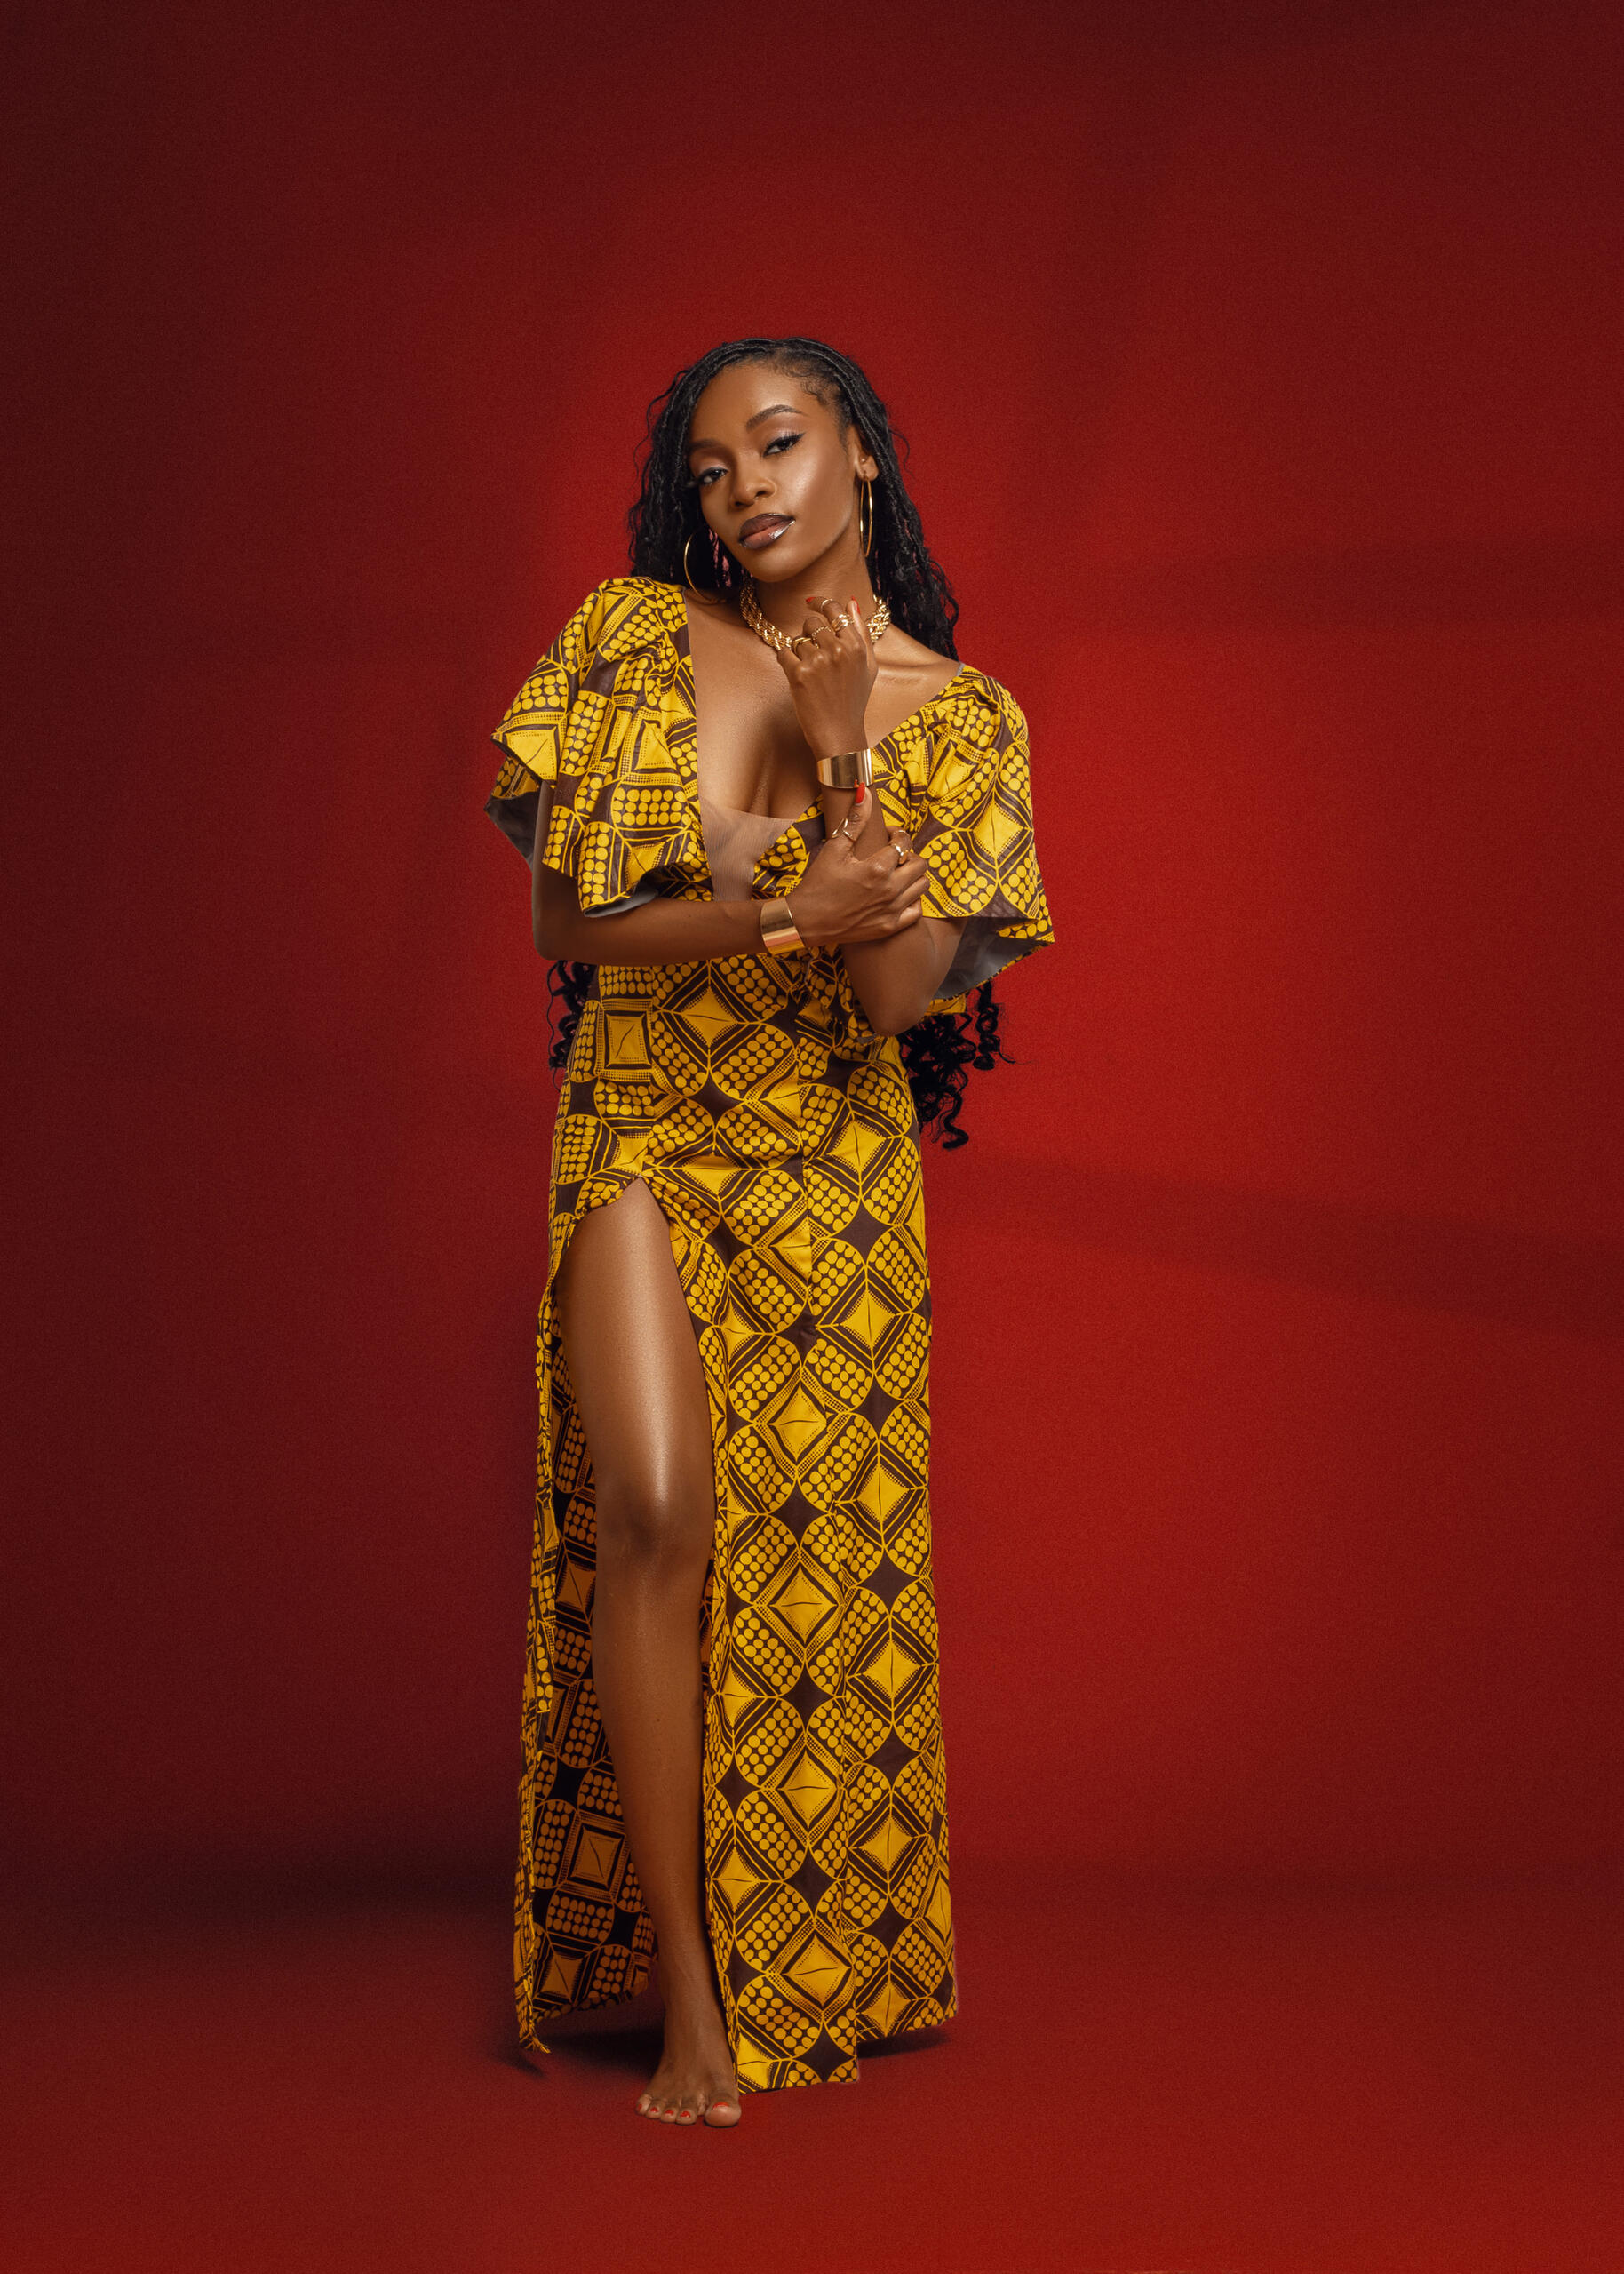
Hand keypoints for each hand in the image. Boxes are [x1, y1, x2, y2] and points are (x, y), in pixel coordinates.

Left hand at [773, 592, 878, 759]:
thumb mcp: (869, 666)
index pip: (835, 610)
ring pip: (797, 640)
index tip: (811, 602)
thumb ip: (861, 632)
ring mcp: (817, 662)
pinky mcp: (799, 675)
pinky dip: (786, 662)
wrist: (839, 733)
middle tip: (813, 653)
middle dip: (809, 635)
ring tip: (811, 674)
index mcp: (856, 646)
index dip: (821, 603)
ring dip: (799, 653)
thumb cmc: (854, 701)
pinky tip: (797, 676)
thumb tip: (852, 602)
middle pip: (812, 624)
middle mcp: (838, 650)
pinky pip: (783, 653)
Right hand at [786, 796, 927, 947]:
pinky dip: (913, 900)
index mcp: (877, 868)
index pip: (904, 843)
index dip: (898, 834)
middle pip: (920, 864)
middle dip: (909, 854)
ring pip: (922, 886)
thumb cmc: (818, 884)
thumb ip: (854, 821)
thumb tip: (864, 791)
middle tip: (894, 854)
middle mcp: (889, 890)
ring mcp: (892, 910)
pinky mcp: (889, 927)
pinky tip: (899, 894)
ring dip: (914, 876)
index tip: (888, 835)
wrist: (806, 921)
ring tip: (897, 873)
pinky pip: (917, 911)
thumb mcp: (834, 849)